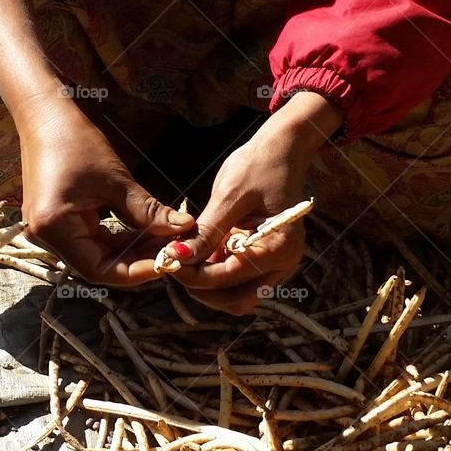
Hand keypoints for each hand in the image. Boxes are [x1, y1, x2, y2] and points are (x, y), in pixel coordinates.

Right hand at [16, 95, 193, 284]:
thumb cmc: (74, 141)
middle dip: (139, 261)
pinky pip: (93, 241)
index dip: (137, 272)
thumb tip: (184, 228)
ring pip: (98, 256)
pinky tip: (146, 231)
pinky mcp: (59, 223)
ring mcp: (50, 232)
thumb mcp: (115, 179)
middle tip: (174, 249)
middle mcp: (46, 237)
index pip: (99, 270)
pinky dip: (120, 239)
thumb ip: (148, 211)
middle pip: (99, 266)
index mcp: (54, 228)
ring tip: (165, 239)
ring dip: (132, 251)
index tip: (168, 262)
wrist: (45, 116)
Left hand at [168, 92, 343, 313]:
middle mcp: (282, 262)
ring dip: (206, 286)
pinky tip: (194, 253)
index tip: (169, 260)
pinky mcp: (261, 259)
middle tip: (175, 266)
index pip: (231, 276)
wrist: (281, 150)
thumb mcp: (230, 195)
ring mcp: (274, 264)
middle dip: (202, 290)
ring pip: (235, 296)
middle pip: (236, 300)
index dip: (195, 275)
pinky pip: (234, 280)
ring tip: (183, 258)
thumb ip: (207, 230)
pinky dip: (213, 273)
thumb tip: (177, 256)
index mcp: (279, 246)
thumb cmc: (258, 165)